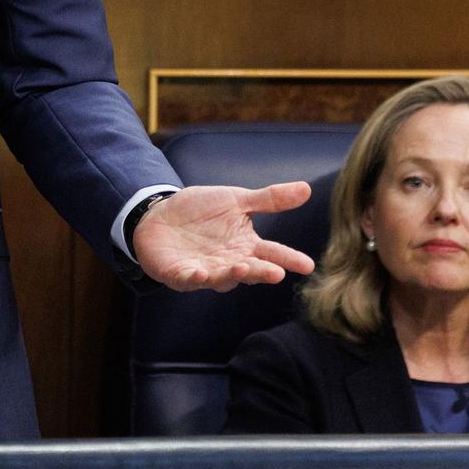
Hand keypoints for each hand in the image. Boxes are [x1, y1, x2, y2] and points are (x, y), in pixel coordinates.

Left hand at [133, 181, 315, 291]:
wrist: (161, 214)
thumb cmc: (202, 211)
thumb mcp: (237, 200)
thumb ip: (270, 200)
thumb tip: (307, 189)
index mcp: (245, 246)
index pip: (271, 254)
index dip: (288, 259)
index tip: (307, 265)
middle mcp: (229, 263)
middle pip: (249, 271)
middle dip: (262, 273)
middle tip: (276, 274)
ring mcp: (205, 271)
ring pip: (221, 278)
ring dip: (231, 275)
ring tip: (242, 268)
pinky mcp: (179, 274)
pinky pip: (188, 279)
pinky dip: (194, 278)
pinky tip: (200, 273)